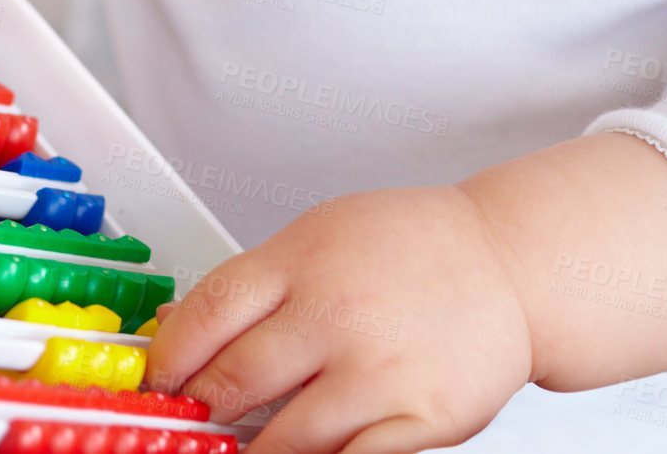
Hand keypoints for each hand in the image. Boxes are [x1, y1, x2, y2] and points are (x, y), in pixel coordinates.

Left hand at [144, 187, 532, 453]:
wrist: (507, 264)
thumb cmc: (412, 247)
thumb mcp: (323, 233)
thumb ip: (262, 282)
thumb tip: (186, 329)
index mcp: (305, 259)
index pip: (209, 311)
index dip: (170, 355)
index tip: (159, 378)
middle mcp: (336, 313)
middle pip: (236, 379)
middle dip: (203, 408)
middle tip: (193, 416)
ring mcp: (377, 372)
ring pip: (285, 439)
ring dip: (252, 451)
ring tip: (244, 444)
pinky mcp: (420, 420)